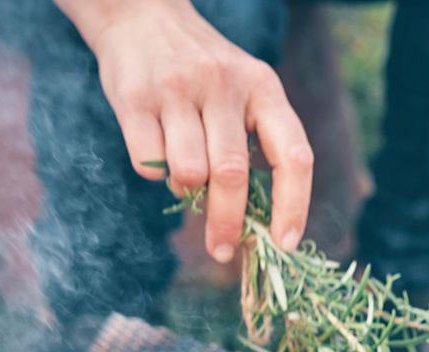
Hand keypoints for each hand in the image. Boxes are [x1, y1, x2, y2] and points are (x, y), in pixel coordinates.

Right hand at [58, 0, 312, 260]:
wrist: (142, 17)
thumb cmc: (203, 75)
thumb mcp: (245, 92)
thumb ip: (257, 146)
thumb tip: (258, 226)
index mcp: (264, 88)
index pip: (293, 156)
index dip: (293, 206)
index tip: (284, 244)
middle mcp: (224, 85)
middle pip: (232, 175)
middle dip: (228, 224)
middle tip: (222, 251)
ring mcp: (178, 89)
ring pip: (189, 173)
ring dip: (187, 192)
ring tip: (186, 177)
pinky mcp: (135, 97)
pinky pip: (149, 163)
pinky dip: (155, 173)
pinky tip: (157, 149)